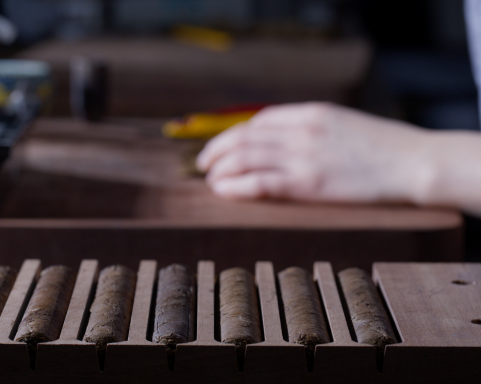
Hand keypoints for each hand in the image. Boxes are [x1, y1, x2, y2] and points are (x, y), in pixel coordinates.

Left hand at [196, 102, 436, 203]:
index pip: (259, 121)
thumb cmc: (384, 147)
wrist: (415, 162)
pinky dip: (235, 186)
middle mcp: (302, 131)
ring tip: (209, 179)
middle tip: (203, 163)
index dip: (234, 133)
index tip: (222, 145)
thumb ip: (312, 128)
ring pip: (245, 158)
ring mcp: (304, 157)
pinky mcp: (309, 184)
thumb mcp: (343, 124)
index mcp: (311, 113)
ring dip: (220, 168)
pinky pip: (260, 182)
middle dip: (216, 149)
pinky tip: (222, 190)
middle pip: (244, 137)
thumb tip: (281, 139)